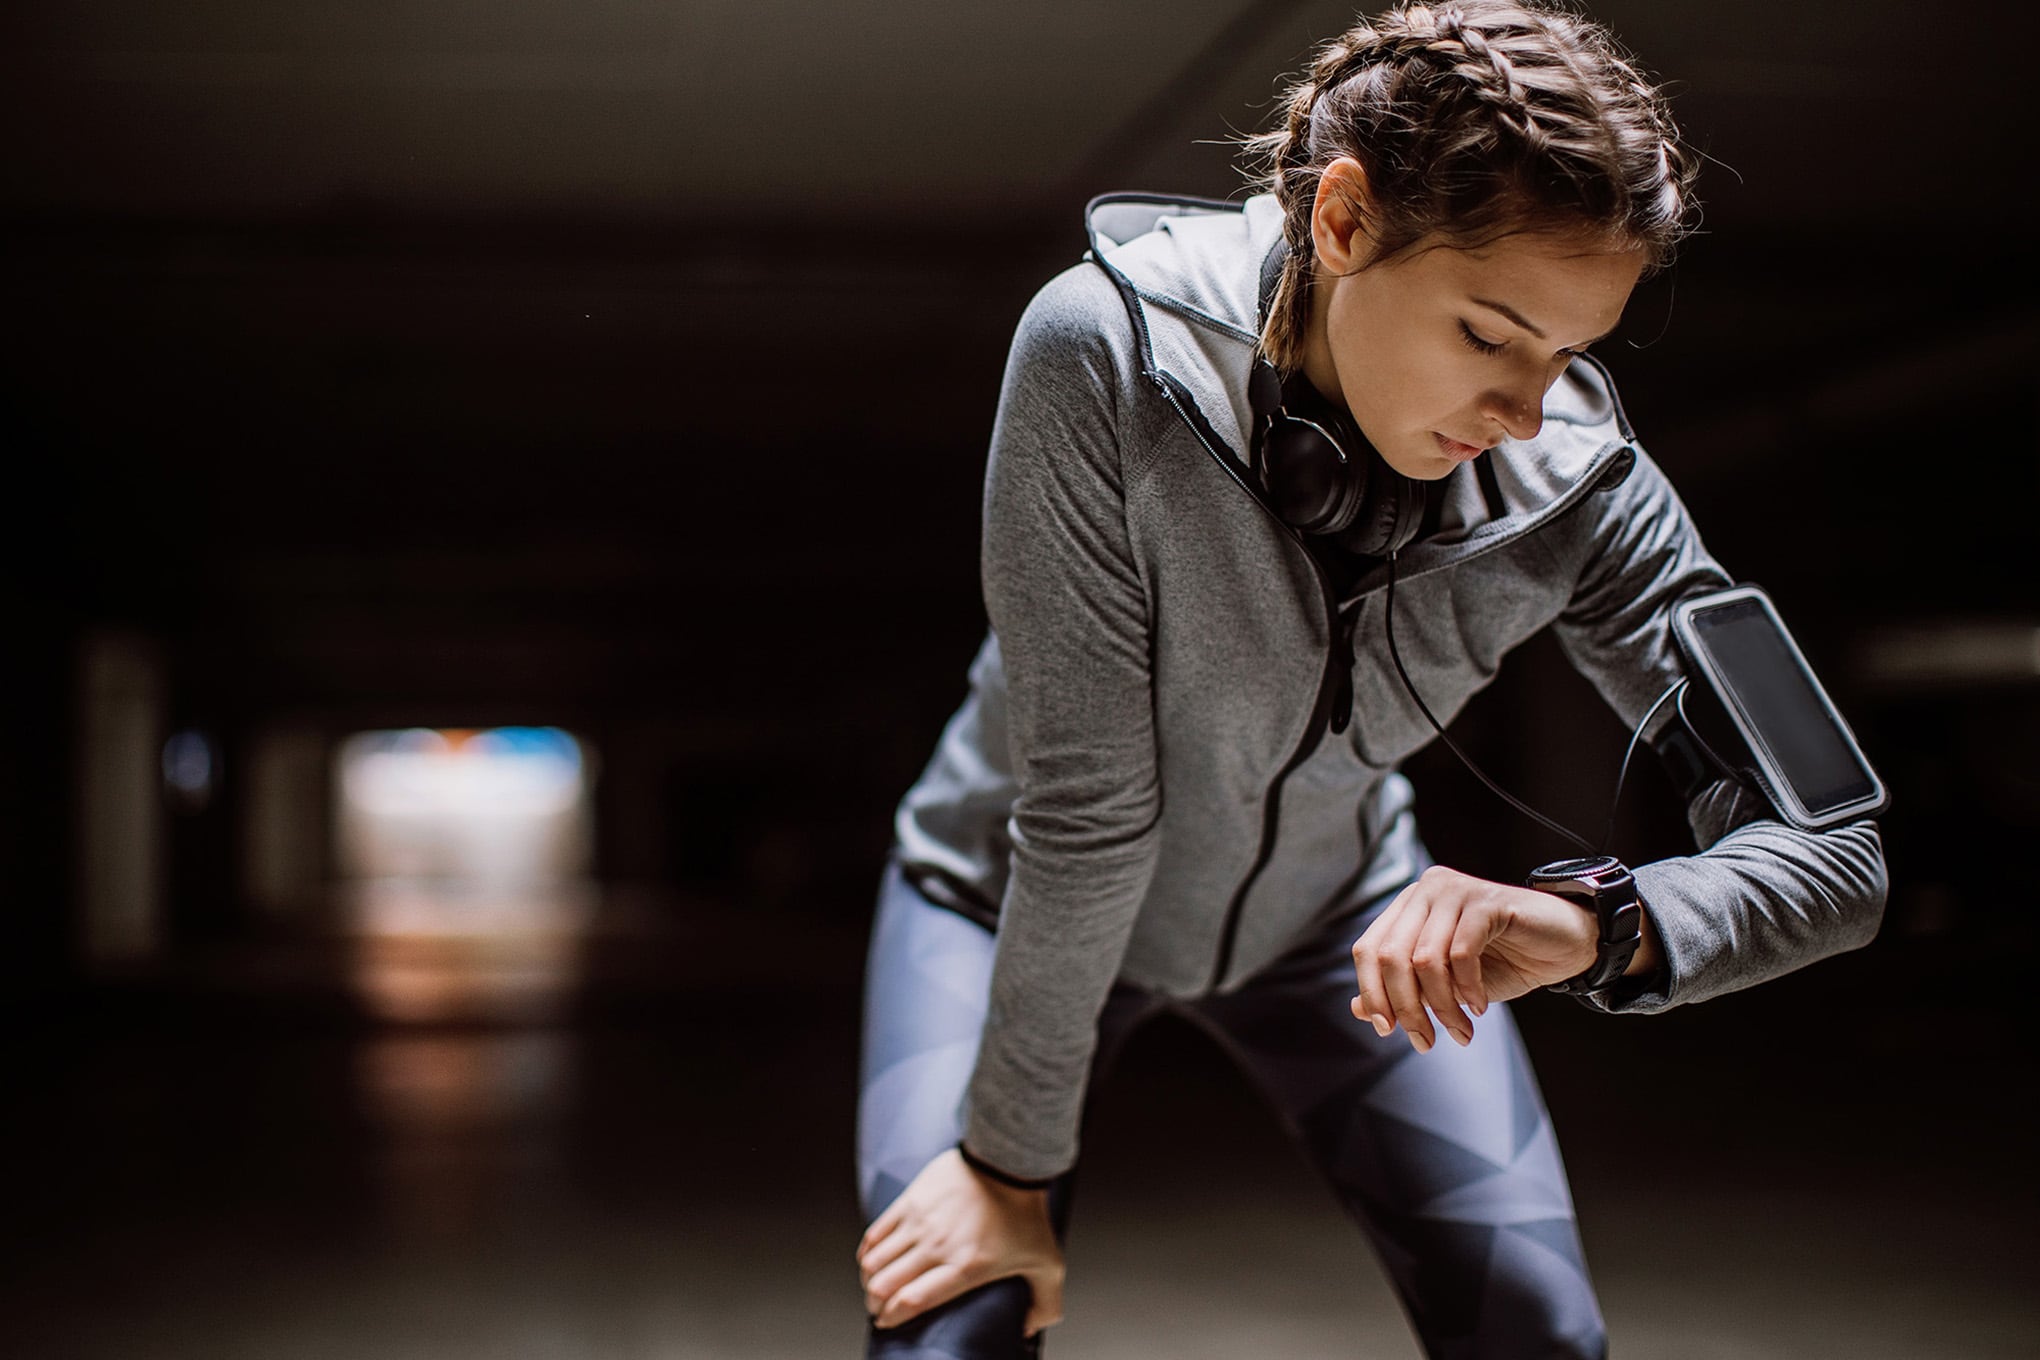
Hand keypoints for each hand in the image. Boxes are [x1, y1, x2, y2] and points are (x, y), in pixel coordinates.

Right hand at [856, 1147, 1064, 1335]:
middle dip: (876, 1304)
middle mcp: (937, 1247)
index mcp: (965, 1267)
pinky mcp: (911, 1200)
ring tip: (873, 1286)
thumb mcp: (1048, 1262)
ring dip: (869, 1279)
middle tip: (879, 1308)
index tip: (887, 1323)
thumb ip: (1046, 1302)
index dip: (892, 1318)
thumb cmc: (1026, 1211)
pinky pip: (875, 1233)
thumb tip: (1030, 1328)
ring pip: (874, 1261)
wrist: (1008, 1160)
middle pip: (885, 1285)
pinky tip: (869, 1260)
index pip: (912, 1301)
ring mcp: (920, 1223)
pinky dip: (867, 1251)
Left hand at [1349, 864, 1602, 1051]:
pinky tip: (1480, 1006)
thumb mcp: (1446, 985)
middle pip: (1391, 956)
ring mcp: (1455, 891)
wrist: (1563, 946)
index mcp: (1408, 906)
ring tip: (1461, 1031)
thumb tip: (1359, 1010)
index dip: (1371, 992)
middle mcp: (1425, 891)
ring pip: (1425, 960)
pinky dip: (1467, 988)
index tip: (1387, 1030)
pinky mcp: (1486, 901)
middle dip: (1406, 1008)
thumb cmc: (1503, 962)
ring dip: (1442, 1007)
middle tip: (1426, 1041)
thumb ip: (1404, 990)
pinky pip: (1461, 953)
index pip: (1368, 949)